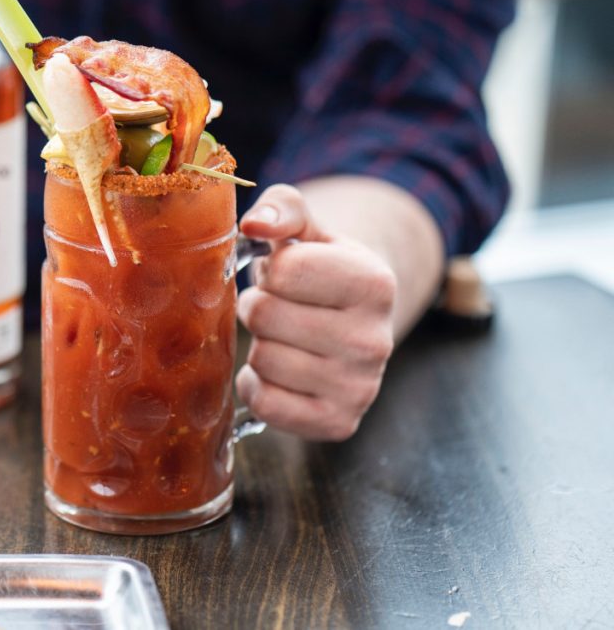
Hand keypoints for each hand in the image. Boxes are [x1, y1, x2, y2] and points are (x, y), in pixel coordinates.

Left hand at [236, 184, 396, 440]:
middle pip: (265, 315)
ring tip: (284, 337)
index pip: (284, 270)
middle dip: (259, 306)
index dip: (272, 270)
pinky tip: (279, 372)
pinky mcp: (338, 423)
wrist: (352, 325)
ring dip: (259, 345)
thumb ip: (281, 208)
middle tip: (279, 308)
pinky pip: (266, 404)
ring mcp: (360, 388)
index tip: (288, 275)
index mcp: (374, 283)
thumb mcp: (308, 229)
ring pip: (263, 360)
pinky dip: (257, 386)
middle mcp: (375, 340)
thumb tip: (254, 224)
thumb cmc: (319, 271)